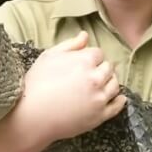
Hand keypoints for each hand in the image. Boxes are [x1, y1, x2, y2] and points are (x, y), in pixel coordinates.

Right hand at [14, 31, 124, 145]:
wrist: (31, 116)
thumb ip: (70, 44)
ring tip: (101, 84)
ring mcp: (99, 98)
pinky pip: (117, 106)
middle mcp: (96, 78)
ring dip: (110, 82)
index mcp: (85, 60)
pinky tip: (118, 98)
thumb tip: (85, 35)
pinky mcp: (100, 115)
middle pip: (109, 68)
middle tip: (92, 74)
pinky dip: (120, 100)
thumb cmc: (36, 84)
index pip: (98, 53)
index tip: (84, 63)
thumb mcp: (49, 57)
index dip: (91, 57)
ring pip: (115, 85)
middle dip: (101, 68)